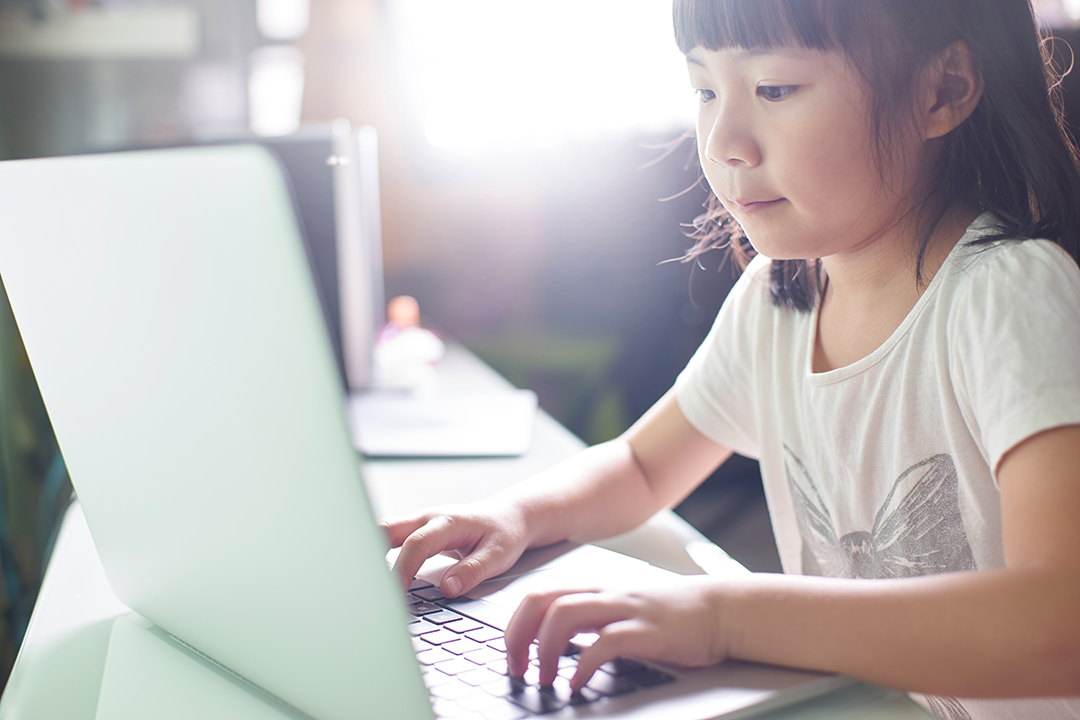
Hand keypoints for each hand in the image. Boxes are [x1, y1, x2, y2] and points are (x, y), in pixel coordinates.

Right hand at [379, 498, 529, 596]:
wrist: (509, 516)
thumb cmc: (505, 533)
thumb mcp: (499, 555)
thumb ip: (473, 571)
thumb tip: (448, 588)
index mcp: (448, 522)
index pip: (416, 544)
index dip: (404, 569)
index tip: (397, 594)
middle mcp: (429, 518)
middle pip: (386, 529)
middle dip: (370, 554)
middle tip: (366, 586)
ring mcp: (421, 522)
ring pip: (384, 532)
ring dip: (372, 555)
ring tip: (366, 585)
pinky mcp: (418, 531)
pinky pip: (391, 540)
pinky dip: (379, 556)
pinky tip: (377, 578)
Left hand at [504, 576, 729, 689]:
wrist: (720, 610)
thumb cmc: (671, 616)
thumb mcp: (623, 612)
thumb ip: (591, 622)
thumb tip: (557, 646)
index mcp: (595, 590)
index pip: (538, 594)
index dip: (515, 624)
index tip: (512, 655)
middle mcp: (604, 594)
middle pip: (541, 600)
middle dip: (518, 635)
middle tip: (518, 669)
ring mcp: (625, 610)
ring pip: (564, 614)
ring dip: (544, 650)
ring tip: (544, 679)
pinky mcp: (646, 631)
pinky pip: (604, 644)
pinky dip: (583, 666)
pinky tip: (578, 685)